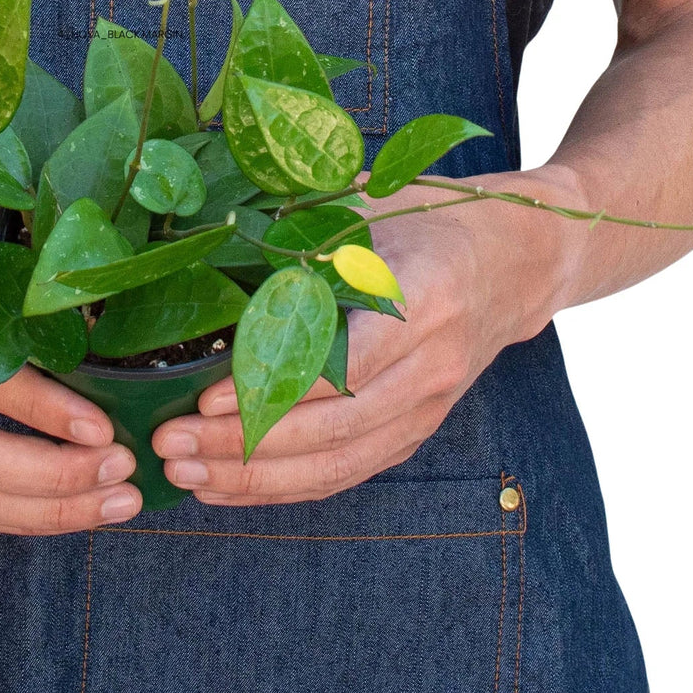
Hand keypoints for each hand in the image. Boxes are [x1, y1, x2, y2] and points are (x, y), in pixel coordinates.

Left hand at [151, 169, 581, 504]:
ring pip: (337, 463)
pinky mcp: (417, 430)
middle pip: (333, 428)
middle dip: (244, 445)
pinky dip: (285, 488)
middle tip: (170, 443)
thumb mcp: (376, 205)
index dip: (274, 387)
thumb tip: (212, 243)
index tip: (205, 396)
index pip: (343, 364)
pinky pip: (347, 472)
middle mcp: (433, 365)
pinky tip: (227, 487)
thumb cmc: (437, 218)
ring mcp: (429, 407)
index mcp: (424, 299)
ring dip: (255, 478)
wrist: (522, 258)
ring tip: (184, 472)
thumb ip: (307, 232)